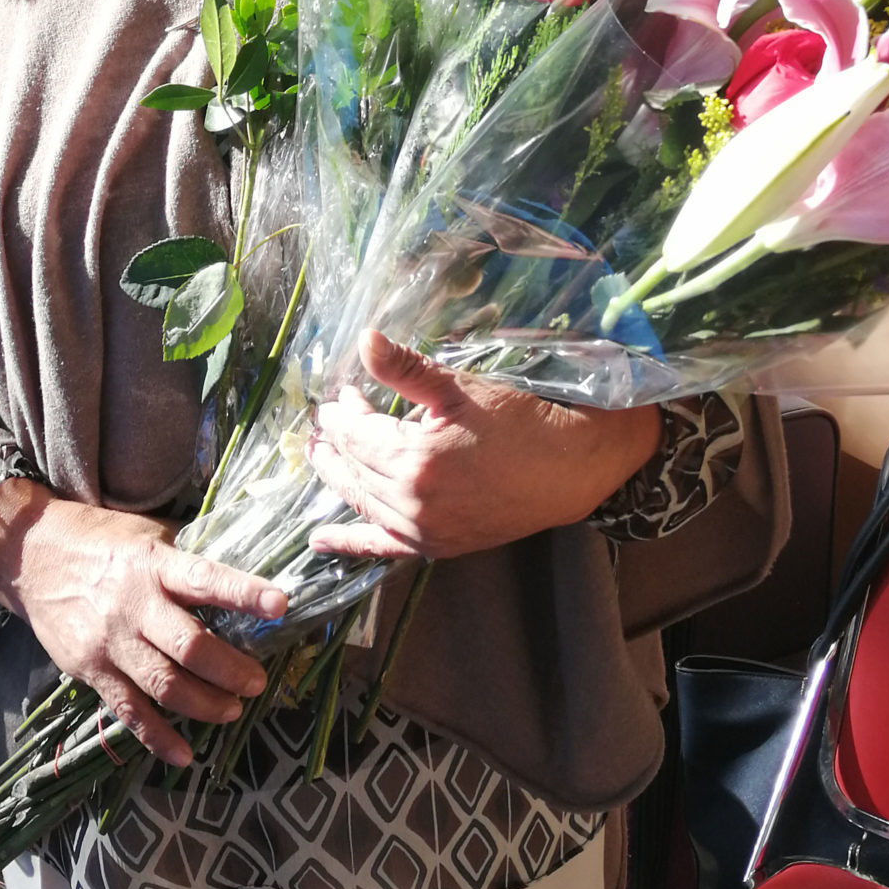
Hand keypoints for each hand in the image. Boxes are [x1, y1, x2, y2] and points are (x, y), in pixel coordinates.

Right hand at [0, 482, 288, 766]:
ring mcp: (110, 642)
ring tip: (233, 709)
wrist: (32, 556)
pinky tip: (184, 753)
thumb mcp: (148, 534)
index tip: (281, 604)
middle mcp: (134, 605)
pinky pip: (128, 711)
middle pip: (190, 647)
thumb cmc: (102, 540)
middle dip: (231, 670)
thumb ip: (185, 559)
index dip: (244, 592)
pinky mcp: (90, 670)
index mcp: (154, 564)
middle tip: (258, 681)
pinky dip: (158, 737)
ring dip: (205, 704)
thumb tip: (238, 574)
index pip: (206, 579)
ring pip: (164, 685)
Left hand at [306, 330, 661, 562]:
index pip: (357, 433)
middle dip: (335, 441)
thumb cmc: (518, 421)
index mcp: (414, 460)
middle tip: (323, 421)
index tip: (340, 394)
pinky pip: (382, 548)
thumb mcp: (459, 388)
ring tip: (320, 457)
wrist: (568, 468)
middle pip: (354, 468)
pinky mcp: (436, 547)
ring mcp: (423, 531)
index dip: (343, 412)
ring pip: (362, 503)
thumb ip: (405, 369)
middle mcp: (412, 503)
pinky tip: (320, 541)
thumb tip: (364, 340)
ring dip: (337, 478)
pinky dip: (349, 543)